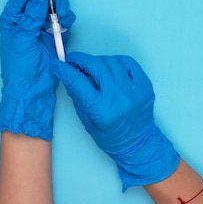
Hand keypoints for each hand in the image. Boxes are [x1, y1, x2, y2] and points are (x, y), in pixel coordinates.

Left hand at [0, 0, 74, 140]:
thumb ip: (31, 16)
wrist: (32, 89)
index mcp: (13, 17)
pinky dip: (67, 19)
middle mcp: (27, 18)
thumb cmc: (19, 67)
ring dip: (61, 7)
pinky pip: (64, 19)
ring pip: (56, 5)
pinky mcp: (55, 34)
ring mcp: (42, 26)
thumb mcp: (22, 39)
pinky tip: (64, 26)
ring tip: (61, 17)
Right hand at [51, 52, 178, 190]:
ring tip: (93, 66)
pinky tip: (111, 67)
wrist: (137, 143)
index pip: (78, 81)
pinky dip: (117, 61)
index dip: (64, 70)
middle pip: (96, 66)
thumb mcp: (87, 120)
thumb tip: (68, 75)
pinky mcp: (145, 86)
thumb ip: (77, 96)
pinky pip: (129, 63)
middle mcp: (118, 98)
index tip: (57, 64)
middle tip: (73, 60)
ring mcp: (134, 90)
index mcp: (100, 110)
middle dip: (80, 60)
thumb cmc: (110, 135)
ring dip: (98, 61)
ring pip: (112, 61)